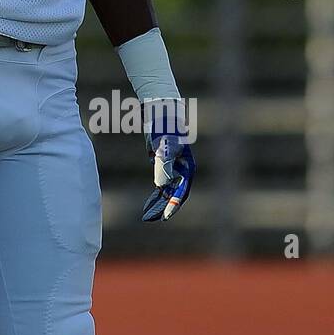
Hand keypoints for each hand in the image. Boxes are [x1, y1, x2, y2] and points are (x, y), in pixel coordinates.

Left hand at [141, 99, 194, 221]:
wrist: (160, 115)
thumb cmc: (164, 129)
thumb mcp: (164, 147)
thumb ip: (164, 165)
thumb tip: (162, 186)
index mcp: (186, 168)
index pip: (181, 192)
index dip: (173, 206)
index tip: (165, 218)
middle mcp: (182, 171)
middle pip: (174, 196)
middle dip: (163, 209)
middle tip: (151, 219)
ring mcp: (173, 170)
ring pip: (167, 193)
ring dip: (158, 205)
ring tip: (147, 217)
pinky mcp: (163, 168)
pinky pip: (161, 187)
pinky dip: (155, 197)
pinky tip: (148, 206)